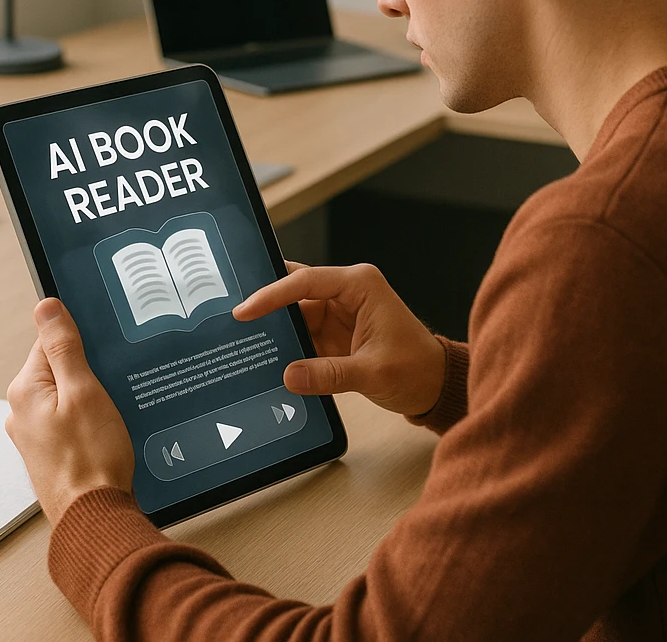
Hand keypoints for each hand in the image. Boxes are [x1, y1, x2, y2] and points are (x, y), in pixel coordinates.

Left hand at [6, 297, 134, 525]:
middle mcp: (22, 411)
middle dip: (90, 370)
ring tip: (112, 411)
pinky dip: (90, 416)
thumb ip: (64, 346)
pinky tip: (108, 428)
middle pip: (60, 367)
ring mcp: (35, 433)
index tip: (103, 351)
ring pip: (68, 393)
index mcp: (25, 390)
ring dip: (92, 396)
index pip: (50, 341)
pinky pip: (71, 416)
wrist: (94, 515)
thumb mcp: (84, 391)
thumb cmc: (91, 458)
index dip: (83, 342)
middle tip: (111, 384)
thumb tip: (46, 307)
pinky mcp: (51, 449)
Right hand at [233, 262, 445, 417]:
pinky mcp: (334, 333)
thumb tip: (289, 375)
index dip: (273, 293)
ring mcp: (339, 312)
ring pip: (295, 313)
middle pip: (296, 291)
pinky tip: (264, 356)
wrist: (434, 386)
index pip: (307, 281)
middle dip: (267, 304)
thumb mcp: (373, 372)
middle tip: (233, 318)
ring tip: (242, 341)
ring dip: (275, 328)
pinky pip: (302, 334)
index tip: (246, 309)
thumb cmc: (415, 368)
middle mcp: (347, 292)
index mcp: (360, 285)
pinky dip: (285, 345)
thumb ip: (330, 373)